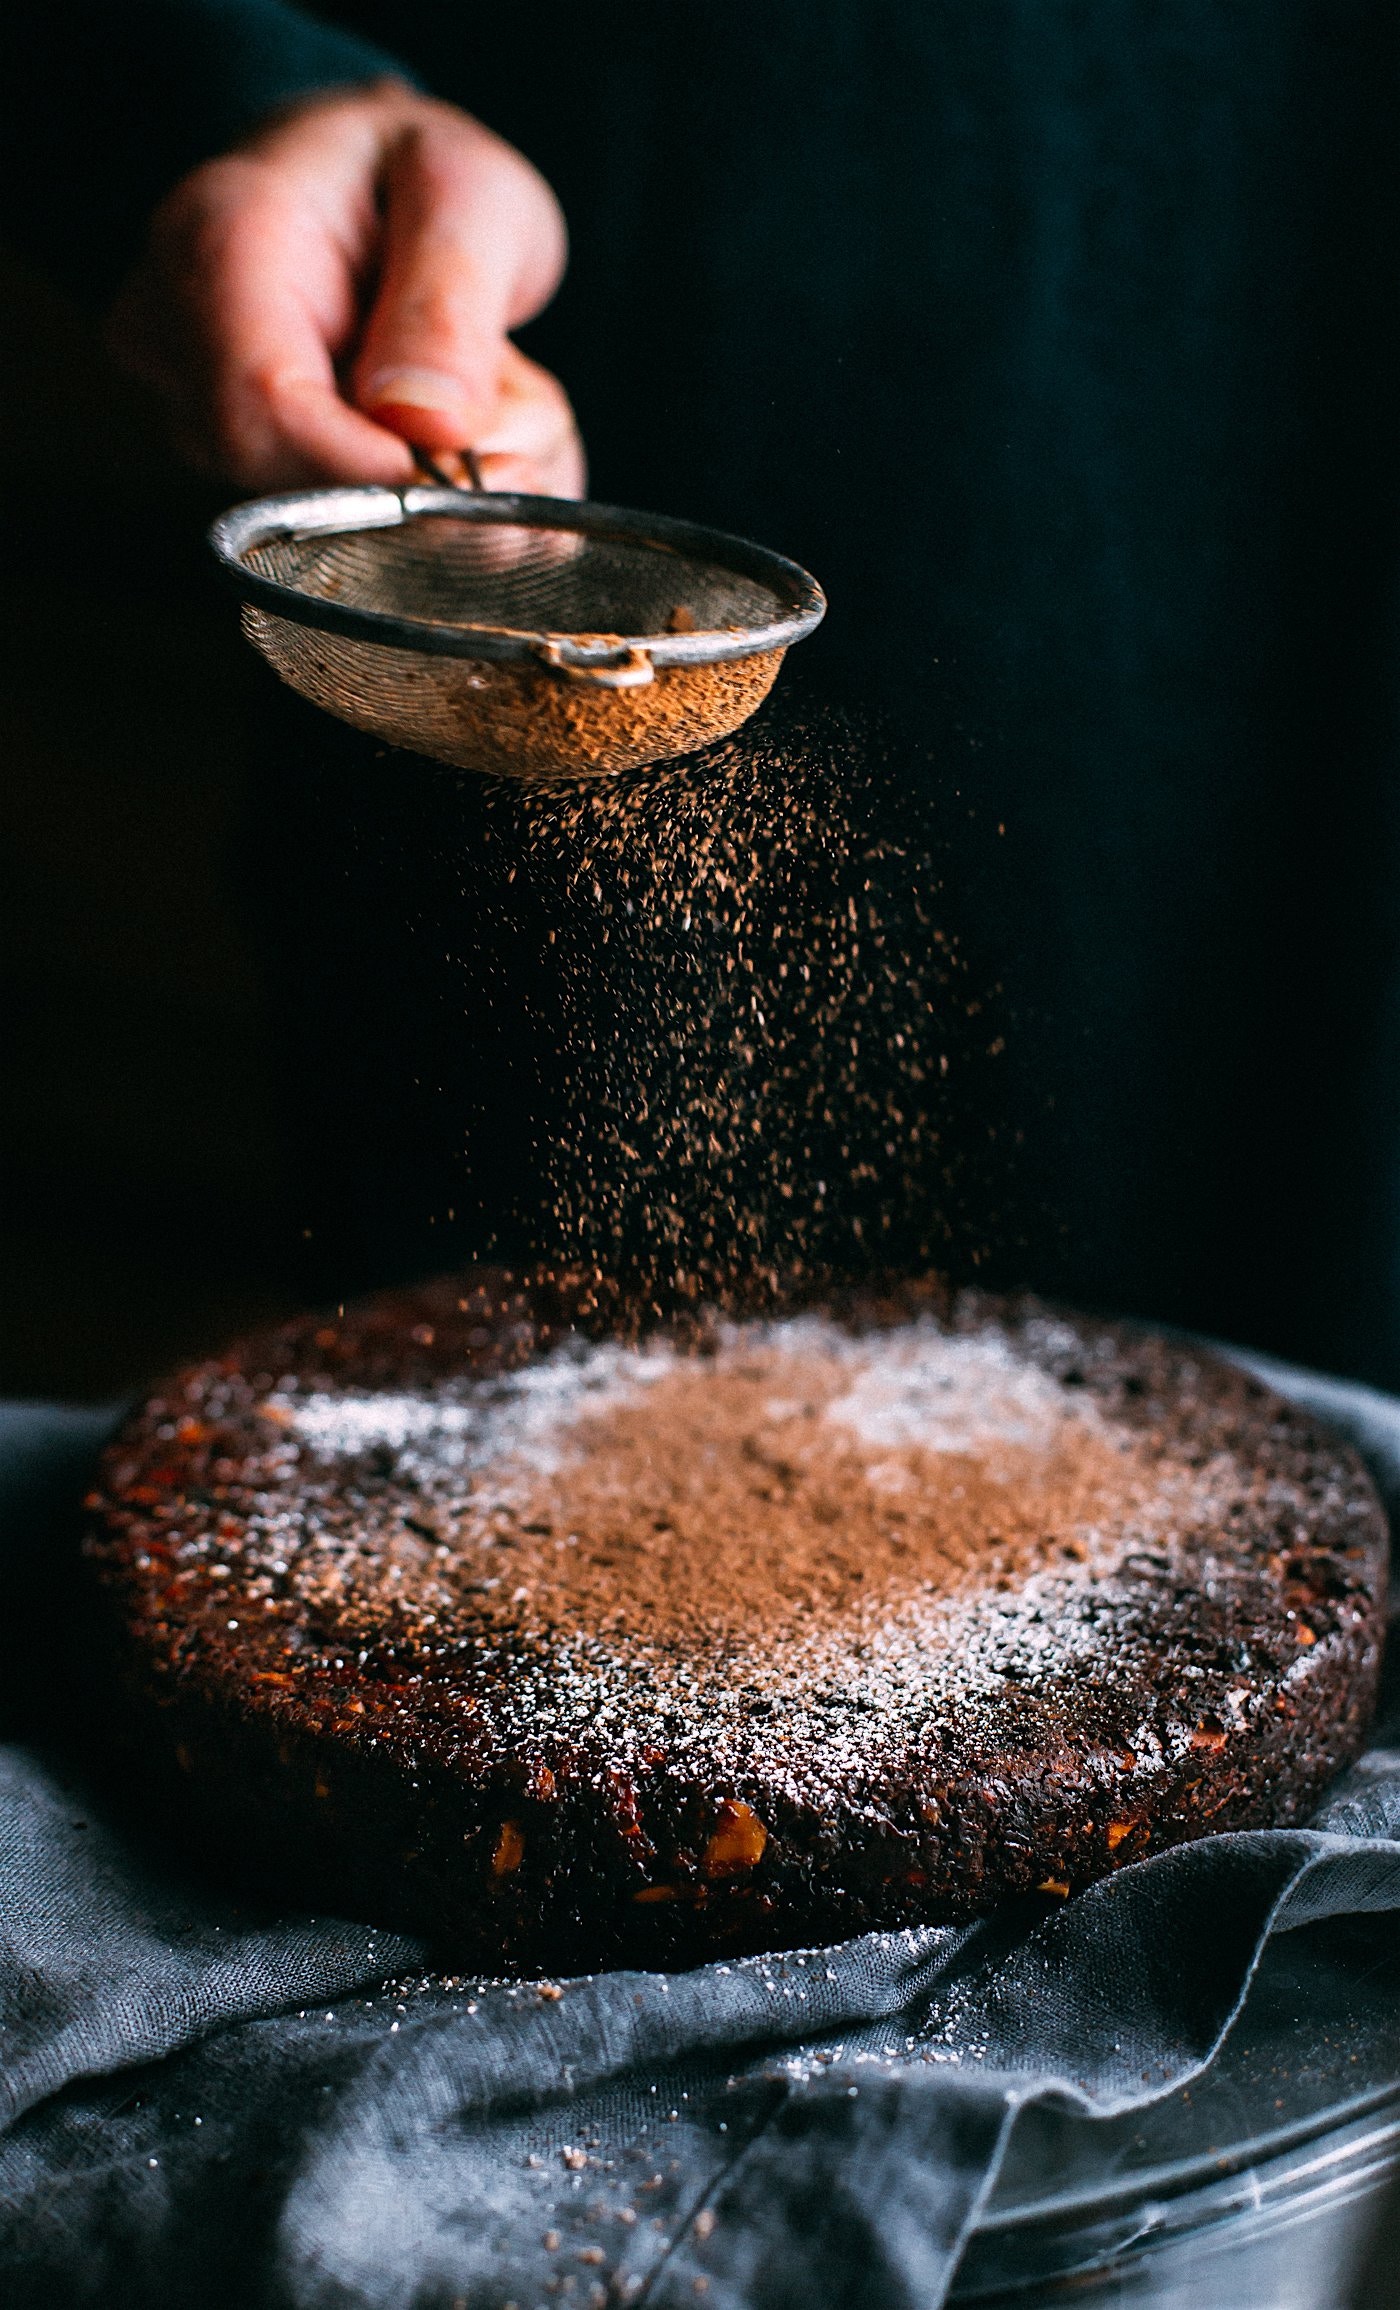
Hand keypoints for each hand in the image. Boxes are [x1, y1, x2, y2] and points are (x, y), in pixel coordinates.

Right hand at [108, 80, 583, 495]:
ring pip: (326, 535)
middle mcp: (173, 348)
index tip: (475, 475)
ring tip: (480, 398)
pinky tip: (446, 439)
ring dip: (441, 500)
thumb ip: (452, 300)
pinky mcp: (227, 481)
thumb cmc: (410, 177)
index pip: (263, 410)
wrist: (363, 191)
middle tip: (517, 406)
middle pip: (294, 493)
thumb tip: (425, 427)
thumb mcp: (466, 195)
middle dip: (430, 488)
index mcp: (217, 246)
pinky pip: (338, 546)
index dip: (376, 474)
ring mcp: (187, 424)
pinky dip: (426, 513)